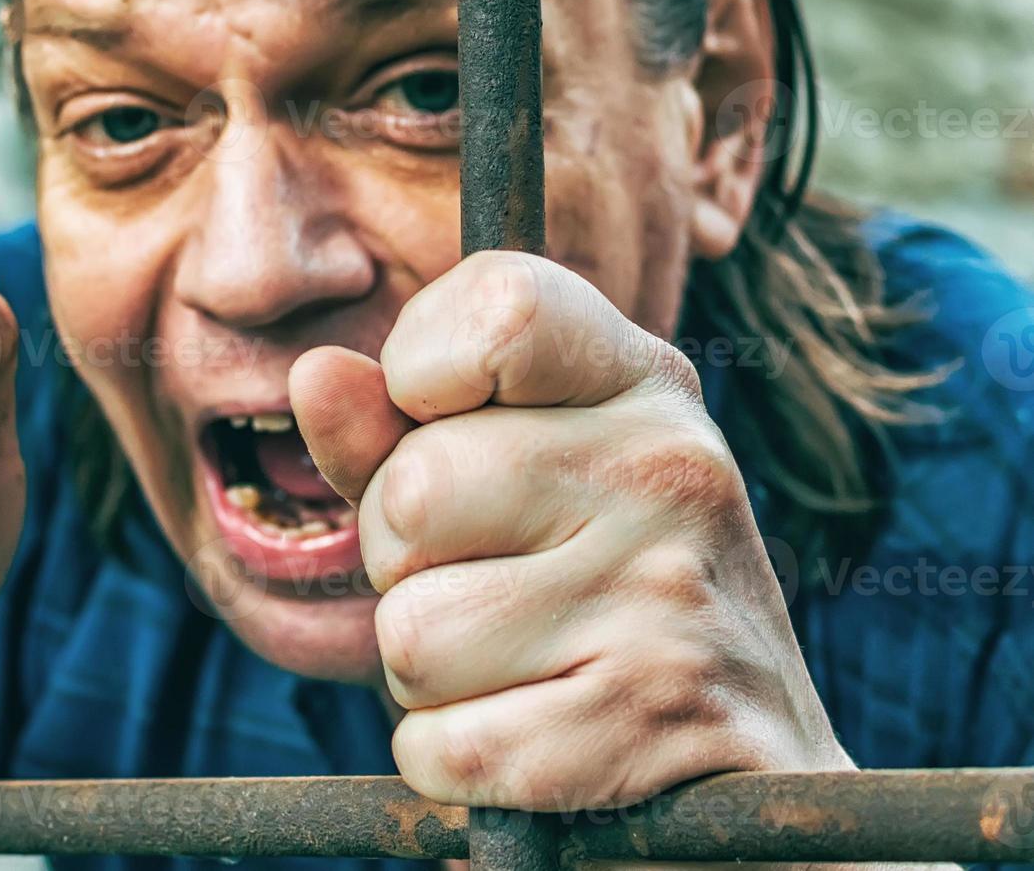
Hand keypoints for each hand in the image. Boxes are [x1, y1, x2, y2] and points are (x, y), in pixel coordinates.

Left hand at [291, 251, 852, 813]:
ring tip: (519, 659)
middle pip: (409, 495)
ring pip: (410, 636)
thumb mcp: (514, 478)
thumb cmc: (595, 590)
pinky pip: (441, 746)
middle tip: (492, 581)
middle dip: (405, 562)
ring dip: (430, 671)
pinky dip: (453, 756)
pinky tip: (533, 731)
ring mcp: (668, 598)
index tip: (443, 426)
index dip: (418, 371)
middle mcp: (669, 470)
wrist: (750, 750)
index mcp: (640, 385)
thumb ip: (394, 429)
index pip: (498, 305)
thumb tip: (312, 376)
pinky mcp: (646, 726)